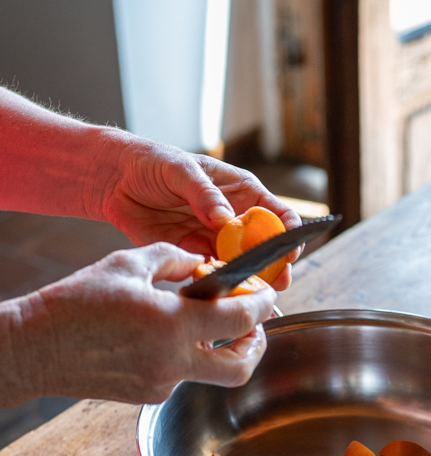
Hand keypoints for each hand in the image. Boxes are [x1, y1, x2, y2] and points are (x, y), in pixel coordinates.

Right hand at [3, 244, 277, 406]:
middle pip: (240, 368)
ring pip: (208, 372)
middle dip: (256, 347)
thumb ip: (174, 259)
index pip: (239, 319)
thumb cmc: (77, 302)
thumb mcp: (127, 265)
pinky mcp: (148, 395)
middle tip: (252, 327)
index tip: (267, 294)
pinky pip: (179, 375)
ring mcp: (162, 384)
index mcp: (171, 324)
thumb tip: (203, 262)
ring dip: (214, 348)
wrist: (37, 348)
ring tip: (200, 322)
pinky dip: (181, 355)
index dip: (262, 304)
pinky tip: (160, 336)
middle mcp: (173, 362)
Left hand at [96, 137, 302, 290]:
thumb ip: (204, 194)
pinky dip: (219, 286)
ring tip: (251, 292)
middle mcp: (234, 220)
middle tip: (276, 282)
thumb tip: (226, 219)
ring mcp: (215, 241)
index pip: (278, 215)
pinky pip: (213, 275)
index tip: (288, 250)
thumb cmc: (152, 162)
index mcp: (241, 193)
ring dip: (249, 282)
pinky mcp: (194, 257)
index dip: (288, 234)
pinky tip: (222, 293)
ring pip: (243, 267)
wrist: (115, 180)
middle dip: (275, 267)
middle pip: (266, 249)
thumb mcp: (180, 169)